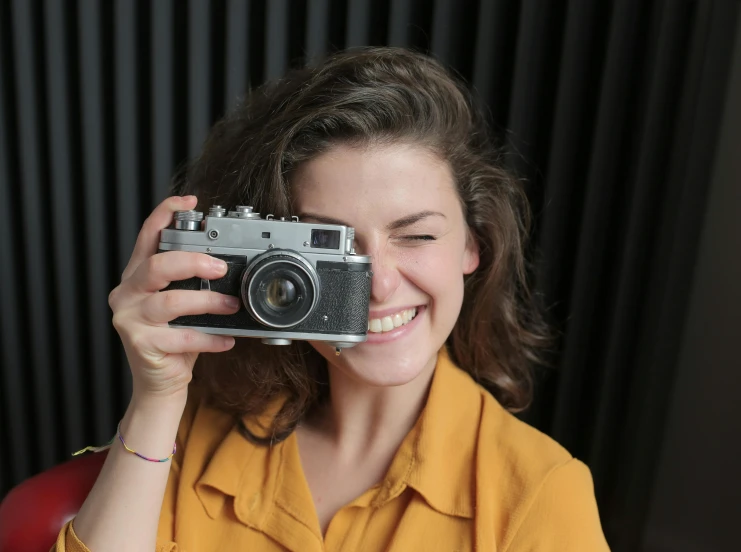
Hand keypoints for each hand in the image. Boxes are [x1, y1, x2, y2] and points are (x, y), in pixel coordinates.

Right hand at [108, 195, 239, 400]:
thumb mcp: (180, 303)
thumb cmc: (174, 338)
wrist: (159, 381)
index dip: (165, 213)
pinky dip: (209, 338)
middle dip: (192, 261)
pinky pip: (182, 337)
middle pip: (156, 265)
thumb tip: (225, 261)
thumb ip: (189, 280)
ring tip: (231, 305)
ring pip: (171, 302)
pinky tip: (227, 339)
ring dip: (207, 302)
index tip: (190, 202)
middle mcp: (127, 292)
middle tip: (220, 267)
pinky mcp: (140, 344)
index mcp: (137, 275)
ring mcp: (130, 318)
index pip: (146, 235)